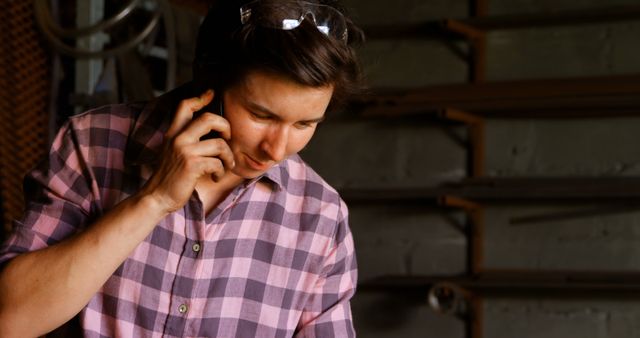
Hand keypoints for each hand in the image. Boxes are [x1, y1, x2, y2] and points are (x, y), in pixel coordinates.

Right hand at [140, 89, 234, 213]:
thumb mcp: (173, 152)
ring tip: (225, 166)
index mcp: (173, 133)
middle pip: (209, 118)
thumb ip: (186, 140)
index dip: (200, 98)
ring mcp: (185, 151)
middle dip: (226, 126)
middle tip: (228, 138)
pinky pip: (217, 162)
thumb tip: (211, 133)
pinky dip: (221, 171)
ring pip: (220, 143)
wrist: (157, 197)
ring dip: (228, 157)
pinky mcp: (192, 165)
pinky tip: (216, 177)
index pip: (185, 106)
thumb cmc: (170, 177)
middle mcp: (178, 138)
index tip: (211, 93)